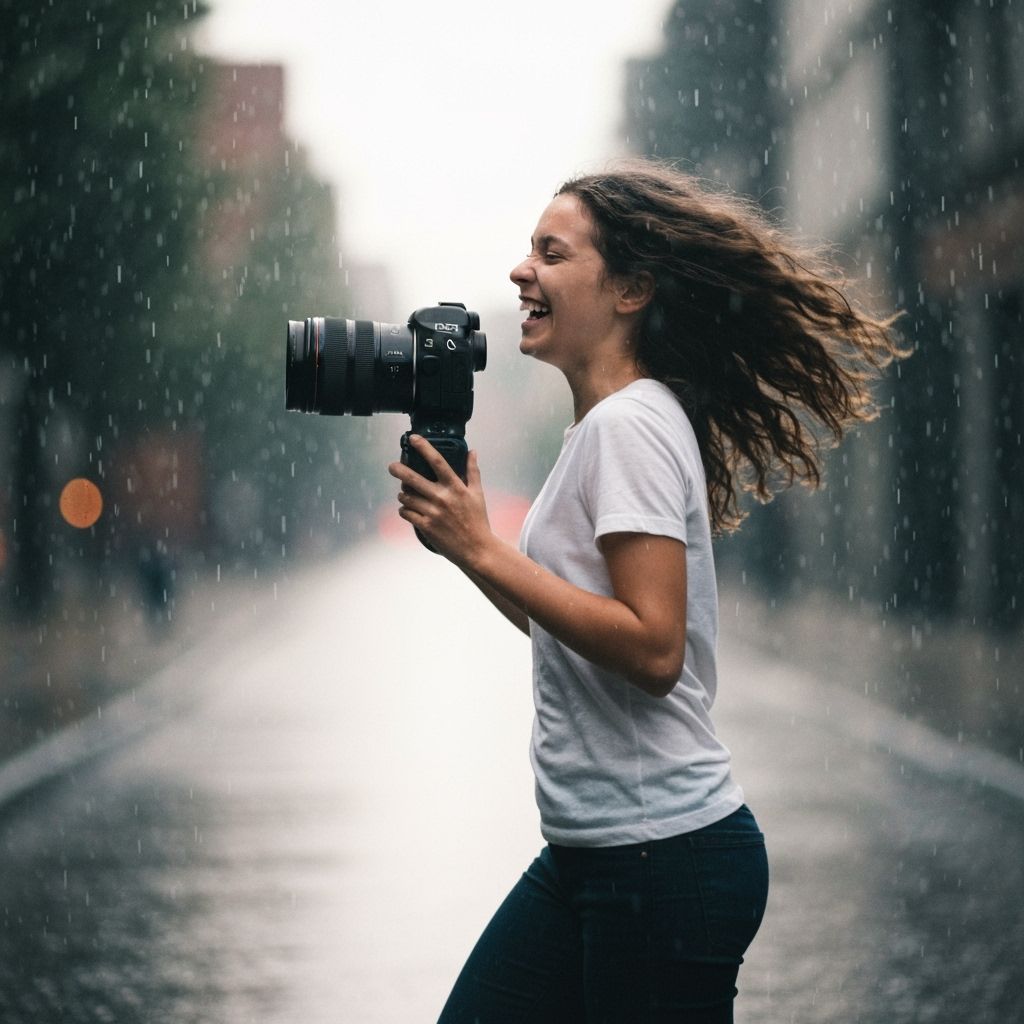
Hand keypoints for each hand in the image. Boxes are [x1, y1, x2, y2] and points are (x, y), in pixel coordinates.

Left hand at [387, 435, 492, 566]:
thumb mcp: (478, 494)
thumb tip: (473, 451)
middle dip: (398, 470)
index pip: (437, 461)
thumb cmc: (478, 521)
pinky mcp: (426, 527)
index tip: (414, 438)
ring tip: (405, 494)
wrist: (477, 549)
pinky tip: (407, 509)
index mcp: (455, 487)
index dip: (424, 447)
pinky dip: (404, 510)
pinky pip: (406, 514)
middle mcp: (442, 498)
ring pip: (406, 497)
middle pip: (413, 479)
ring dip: (402, 494)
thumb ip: (473, 471)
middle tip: (392, 466)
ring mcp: (433, 513)